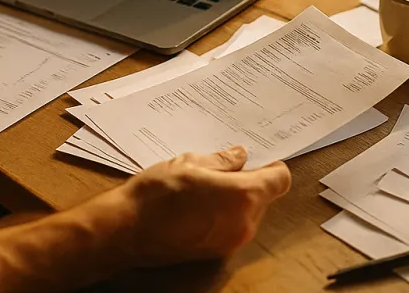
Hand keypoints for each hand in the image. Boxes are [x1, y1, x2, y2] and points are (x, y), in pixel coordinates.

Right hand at [118, 147, 291, 265]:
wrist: (129, 230)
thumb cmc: (157, 194)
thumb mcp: (189, 163)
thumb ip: (221, 161)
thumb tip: (239, 156)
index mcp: (242, 196)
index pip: (279, 180)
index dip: (271, 166)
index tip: (258, 159)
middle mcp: (244, 222)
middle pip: (263, 197)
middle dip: (248, 182)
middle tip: (220, 170)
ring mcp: (232, 241)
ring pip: (247, 213)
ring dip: (234, 200)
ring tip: (203, 187)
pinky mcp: (218, 252)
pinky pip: (232, 227)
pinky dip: (223, 216)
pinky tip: (196, 206)